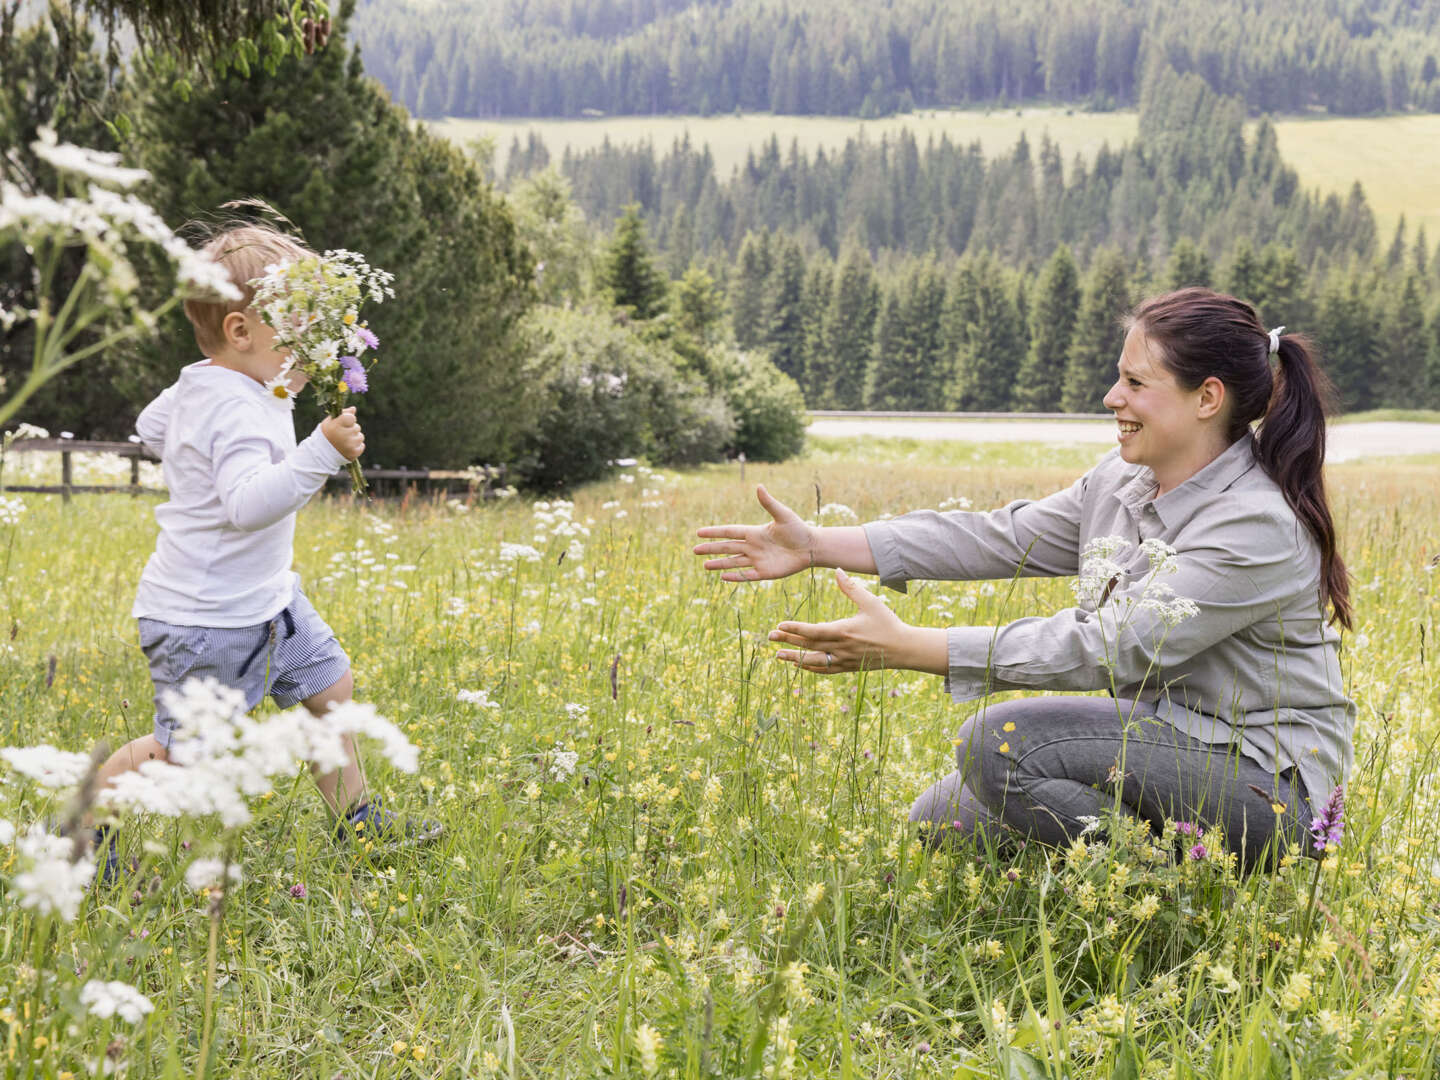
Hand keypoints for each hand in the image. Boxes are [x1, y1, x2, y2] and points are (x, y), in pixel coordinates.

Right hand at [321, 407, 363, 460]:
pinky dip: (356, 447)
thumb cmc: (327, 434)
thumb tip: (354, 409)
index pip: (351, 418)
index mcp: (336, 426)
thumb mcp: (330, 422)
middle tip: (342, 434)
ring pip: (360, 437)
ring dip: (355, 438)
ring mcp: (349, 445)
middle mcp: (343, 436)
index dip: (349, 419)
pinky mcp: (353, 454)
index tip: (344, 423)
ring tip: (345, 441)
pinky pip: (361, 446)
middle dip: (351, 429)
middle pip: (357, 427)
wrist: (321, 453)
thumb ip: (343, 414)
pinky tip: (348, 447)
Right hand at [693, 484, 814, 582]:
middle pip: (727, 548)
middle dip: (711, 549)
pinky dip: (735, 576)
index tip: (699, 533)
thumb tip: (759, 486)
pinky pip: (746, 575)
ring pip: (733, 563)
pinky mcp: (765, 572)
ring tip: (705, 566)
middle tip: (694, 550)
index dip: (714, 532)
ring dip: (719, 564)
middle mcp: (753, 546)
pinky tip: (723, 577)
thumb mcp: (783, 515)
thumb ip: (769, 503)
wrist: (812, 548)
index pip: (729, 532)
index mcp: (754, 532)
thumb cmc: (799, 529)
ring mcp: (758, 560)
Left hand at [768, 569, 947, 675]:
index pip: (813, 632)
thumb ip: (851, 587)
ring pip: (814, 662)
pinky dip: (810, 668)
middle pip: (809, 646)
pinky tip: (799, 664)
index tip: (779, 626)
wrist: (904, 649)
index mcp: (844, 631)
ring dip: (795, 658)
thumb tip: (837, 570)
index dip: (794, 630)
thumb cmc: (887, 623)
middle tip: (769, 638)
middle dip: (788, 642)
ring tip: (778, 655)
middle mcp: (841, 648)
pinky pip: (825, 670)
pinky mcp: (848, 668)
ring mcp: (844, 660)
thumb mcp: (870, 602)